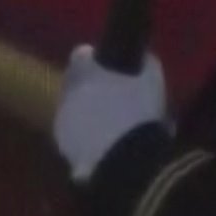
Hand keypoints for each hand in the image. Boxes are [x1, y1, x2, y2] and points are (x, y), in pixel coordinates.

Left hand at [52, 45, 166, 182]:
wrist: (124, 160)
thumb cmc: (138, 114)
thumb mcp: (152, 81)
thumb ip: (145, 64)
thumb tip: (143, 58)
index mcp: (85, 73)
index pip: (80, 55)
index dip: (94, 58)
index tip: (109, 64)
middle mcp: (66, 95)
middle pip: (74, 84)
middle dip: (90, 88)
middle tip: (114, 96)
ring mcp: (62, 123)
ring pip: (73, 111)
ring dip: (88, 113)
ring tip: (113, 124)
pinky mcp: (63, 149)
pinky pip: (76, 137)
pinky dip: (88, 138)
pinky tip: (108, 145)